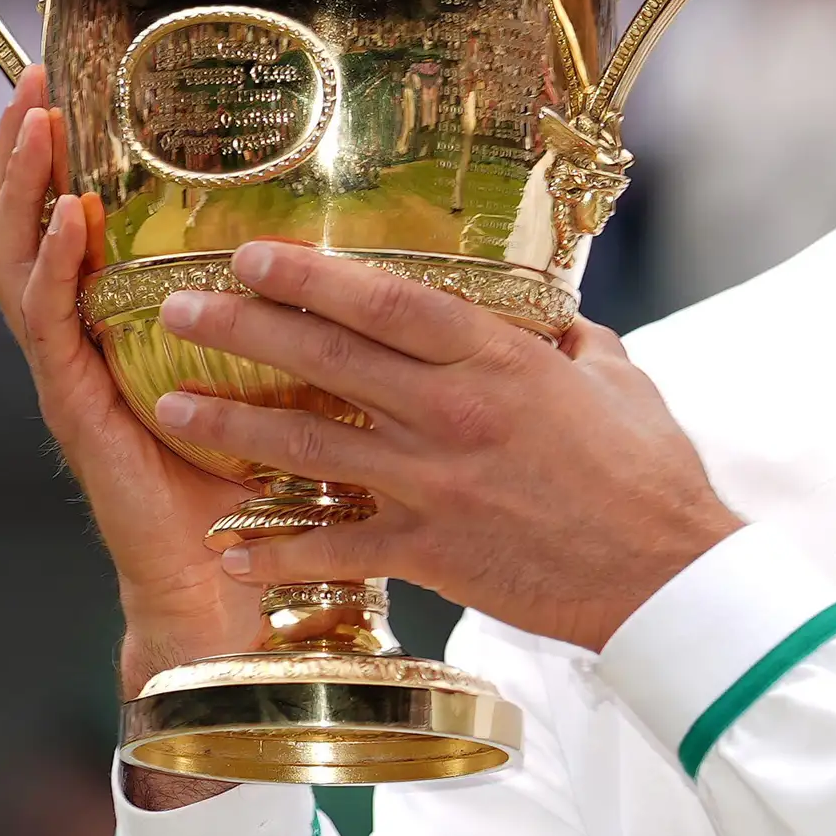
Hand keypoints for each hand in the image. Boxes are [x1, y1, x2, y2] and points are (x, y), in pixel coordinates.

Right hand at [0, 65, 256, 682]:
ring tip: (36, 124)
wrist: (228, 589)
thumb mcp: (277, 375)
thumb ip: (290, 313)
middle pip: (21, 228)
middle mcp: (79, 344)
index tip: (67, 81)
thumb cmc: (260, 486)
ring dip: (22, 190)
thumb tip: (361, 235)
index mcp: (116, 328)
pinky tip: (69, 220)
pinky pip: (50, 327)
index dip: (56, 158)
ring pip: (16, 265)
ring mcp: (68, 376)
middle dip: (20, 151)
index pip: (65, 224)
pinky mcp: (77, 410)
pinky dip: (55, 266)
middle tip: (32, 78)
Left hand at [151, 241, 743, 654]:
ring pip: (309, 445)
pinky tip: (225, 546)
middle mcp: (453, 414)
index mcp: (498, 361)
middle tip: (180, 308)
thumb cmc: (652, 477)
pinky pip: (335, 548)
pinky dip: (275, 550)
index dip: (313, 276)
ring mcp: (435, 485)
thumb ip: (572, 344)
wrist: (666, 578)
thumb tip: (553, 322)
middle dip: (243, 329)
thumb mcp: (619, 382)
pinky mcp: (431, 553)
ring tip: (169, 407)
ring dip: (231, 424)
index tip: (254, 257)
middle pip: (327, 359)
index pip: (387, 302)